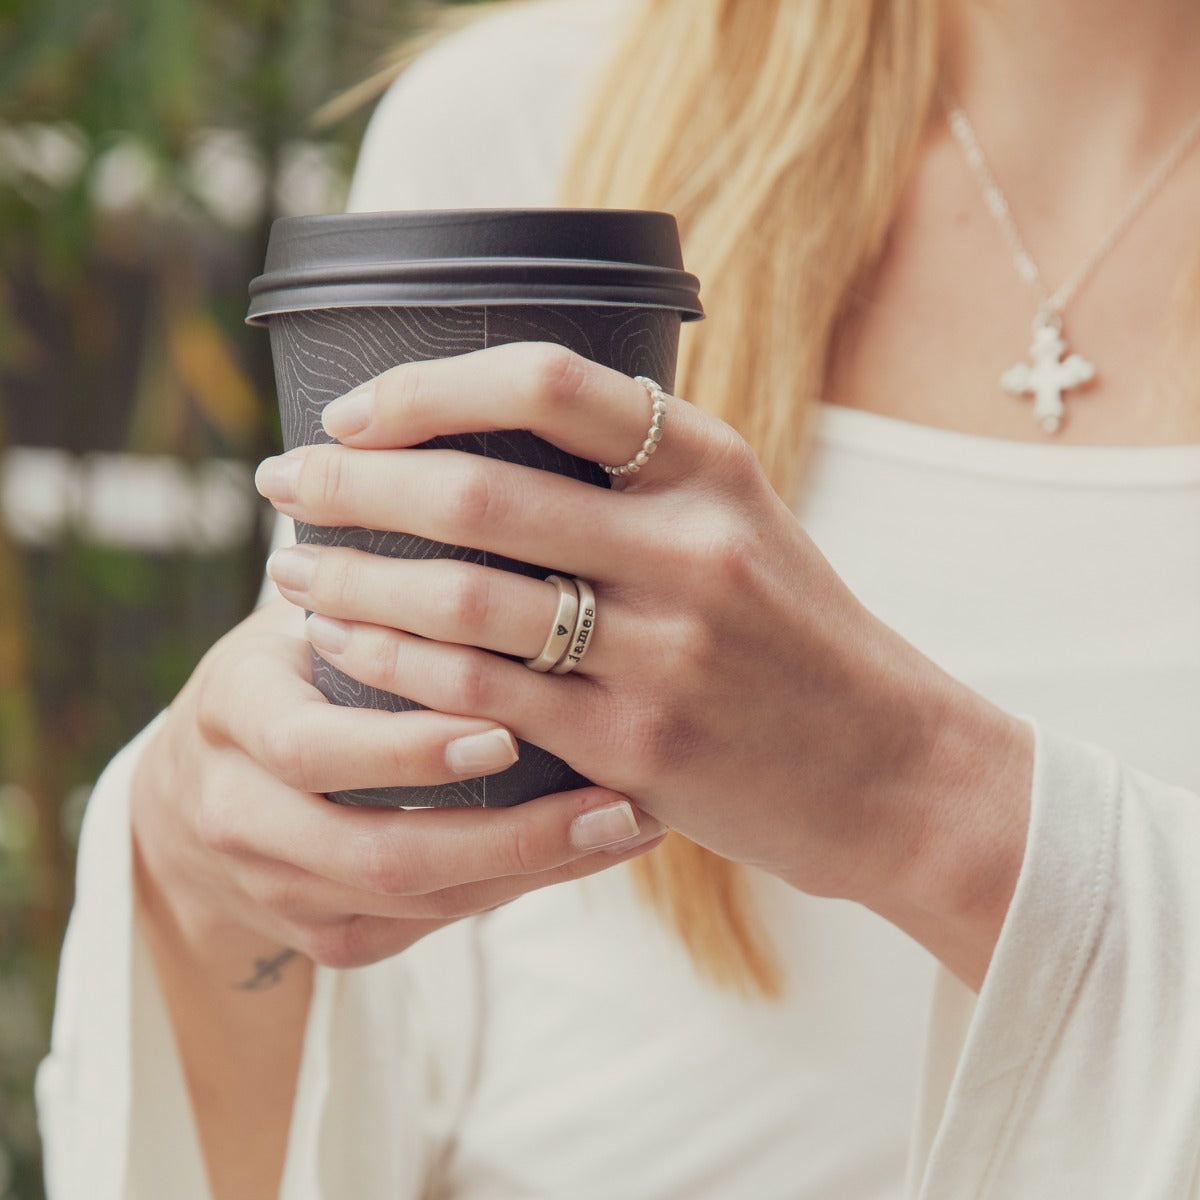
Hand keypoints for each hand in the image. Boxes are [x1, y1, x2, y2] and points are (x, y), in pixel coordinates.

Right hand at [131, 597, 666, 980]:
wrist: (195, 794)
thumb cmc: (280, 678)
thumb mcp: (295, 625)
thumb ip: (369, 596)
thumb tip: (492, 516)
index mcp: (235, 718)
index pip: (315, 749)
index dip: (410, 749)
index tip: (512, 727)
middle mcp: (243, 819)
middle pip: (381, 854)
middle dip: (510, 836)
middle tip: (614, 802)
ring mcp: (282, 893)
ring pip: (421, 903)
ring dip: (538, 870)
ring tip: (632, 826)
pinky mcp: (327, 939)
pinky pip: (429, 930)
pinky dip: (514, 891)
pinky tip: (589, 854)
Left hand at [255, 342, 1032, 983]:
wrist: (889, 768)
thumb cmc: (799, 640)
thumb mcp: (744, 524)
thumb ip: (640, 481)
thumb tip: (488, 440)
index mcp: (713, 467)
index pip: (549, 383)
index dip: (429, 386)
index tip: (355, 411)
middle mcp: (691, 546)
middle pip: (478, 490)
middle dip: (354, 483)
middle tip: (282, 486)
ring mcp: (664, 650)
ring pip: (463, 599)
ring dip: (356, 581)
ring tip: (295, 574)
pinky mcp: (638, 744)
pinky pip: (482, 696)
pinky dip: (397, 670)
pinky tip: (348, 653)